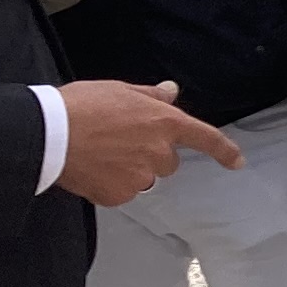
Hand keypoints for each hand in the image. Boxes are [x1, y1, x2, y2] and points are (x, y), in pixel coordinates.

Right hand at [60, 80, 243, 205]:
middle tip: (119, 141)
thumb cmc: (82, 105)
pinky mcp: (119, 196)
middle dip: (150, 154)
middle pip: (167, 161)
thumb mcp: (120, 90)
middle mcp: (159, 153)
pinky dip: (110, 184)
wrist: (49, 134)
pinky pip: (122, 192)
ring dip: (129, 169)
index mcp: (164, 123)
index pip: (204, 137)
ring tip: (100, 153)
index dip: (224, 150)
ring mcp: (140, 177)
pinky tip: (91, 169)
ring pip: (143, 177)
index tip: (238, 162)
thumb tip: (171, 91)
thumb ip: (151, 96)